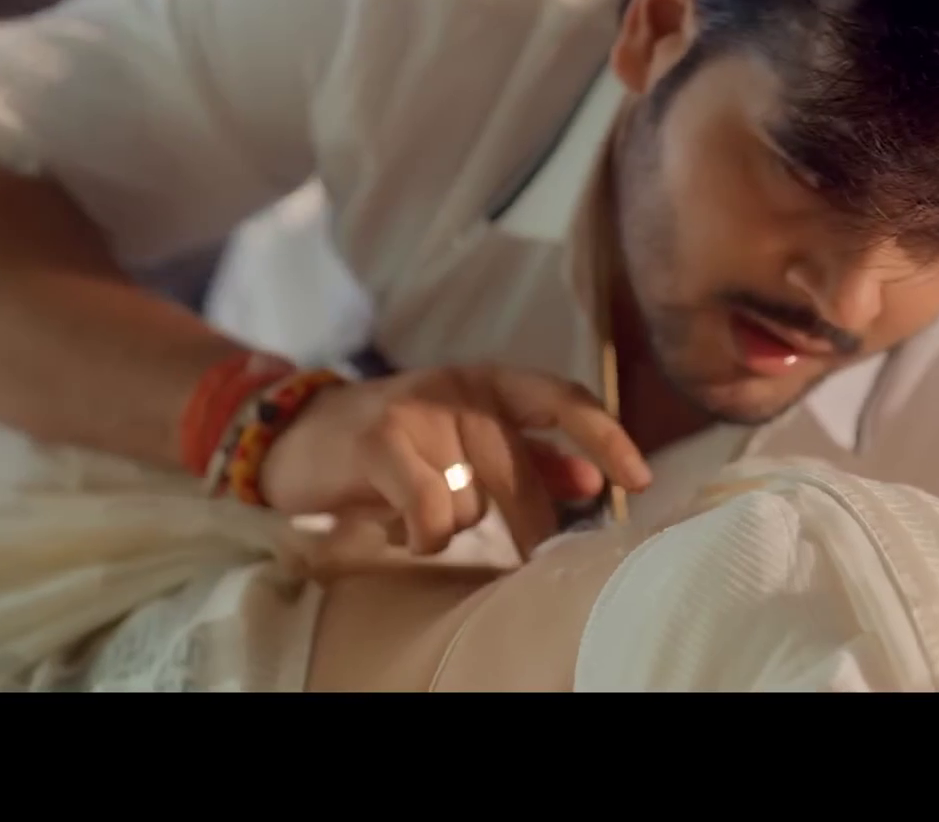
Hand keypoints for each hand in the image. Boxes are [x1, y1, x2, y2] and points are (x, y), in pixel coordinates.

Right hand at [258, 365, 652, 556]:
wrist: (299, 433)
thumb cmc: (398, 443)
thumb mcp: (467, 439)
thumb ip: (531, 457)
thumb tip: (592, 482)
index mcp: (491, 381)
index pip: (562, 399)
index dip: (605, 436)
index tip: (639, 480)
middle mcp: (459, 387)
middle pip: (520, 470)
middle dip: (527, 525)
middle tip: (522, 556)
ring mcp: (418, 410)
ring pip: (472, 501)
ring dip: (452, 526)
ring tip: (420, 515)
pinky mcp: (378, 440)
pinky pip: (431, 511)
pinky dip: (422, 536)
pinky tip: (402, 531)